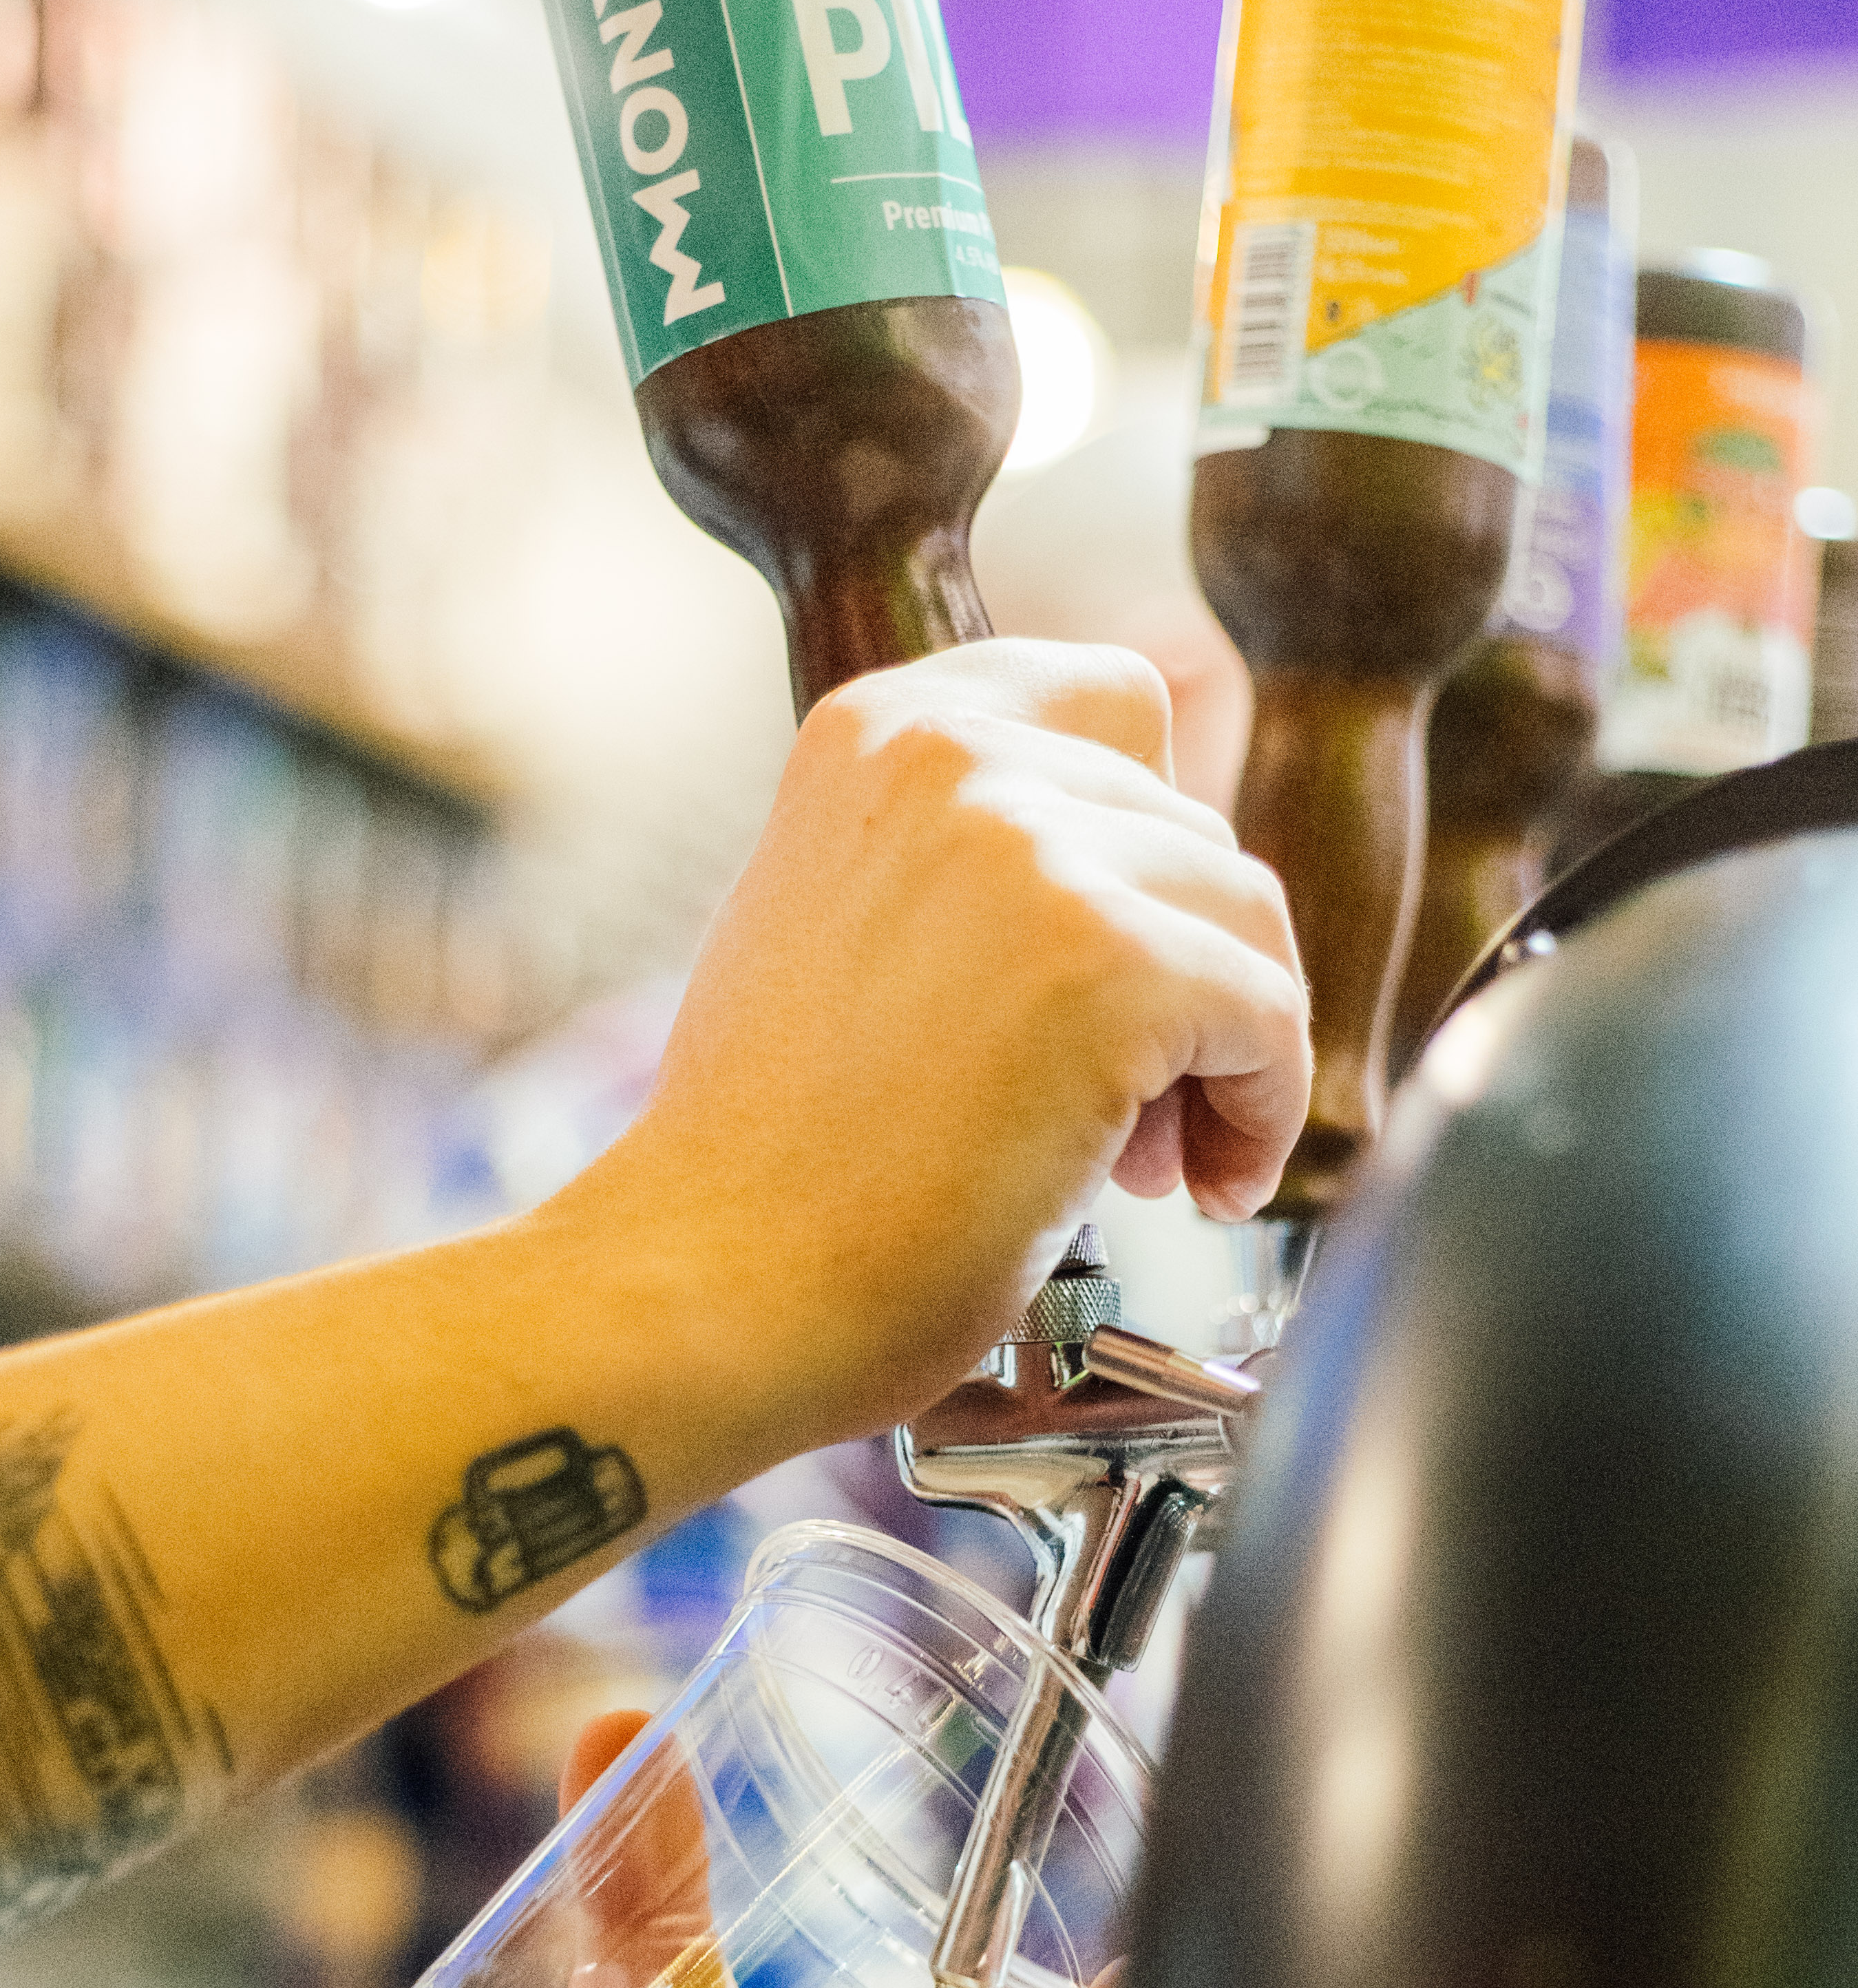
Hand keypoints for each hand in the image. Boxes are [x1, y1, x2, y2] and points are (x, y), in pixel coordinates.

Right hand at [593, 637, 1309, 1445]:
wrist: (719, 1285)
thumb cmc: (771, 1155)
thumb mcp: (839, 922)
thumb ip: (965, 862)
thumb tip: (1149, 881)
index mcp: (881, 731)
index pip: (1115, 702)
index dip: (1148, 834)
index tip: (1129, 943)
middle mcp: (956, 758)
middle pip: (1191, 827)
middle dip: (1179, 967)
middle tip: (1122, 1111)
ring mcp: (1035, 851)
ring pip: (1244, 917)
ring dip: (1224, 1047)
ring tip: (1149, 1159)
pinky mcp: (1111, 963)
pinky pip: (1268, 1015)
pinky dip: (1261, 1112)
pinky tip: (1201, 1186)